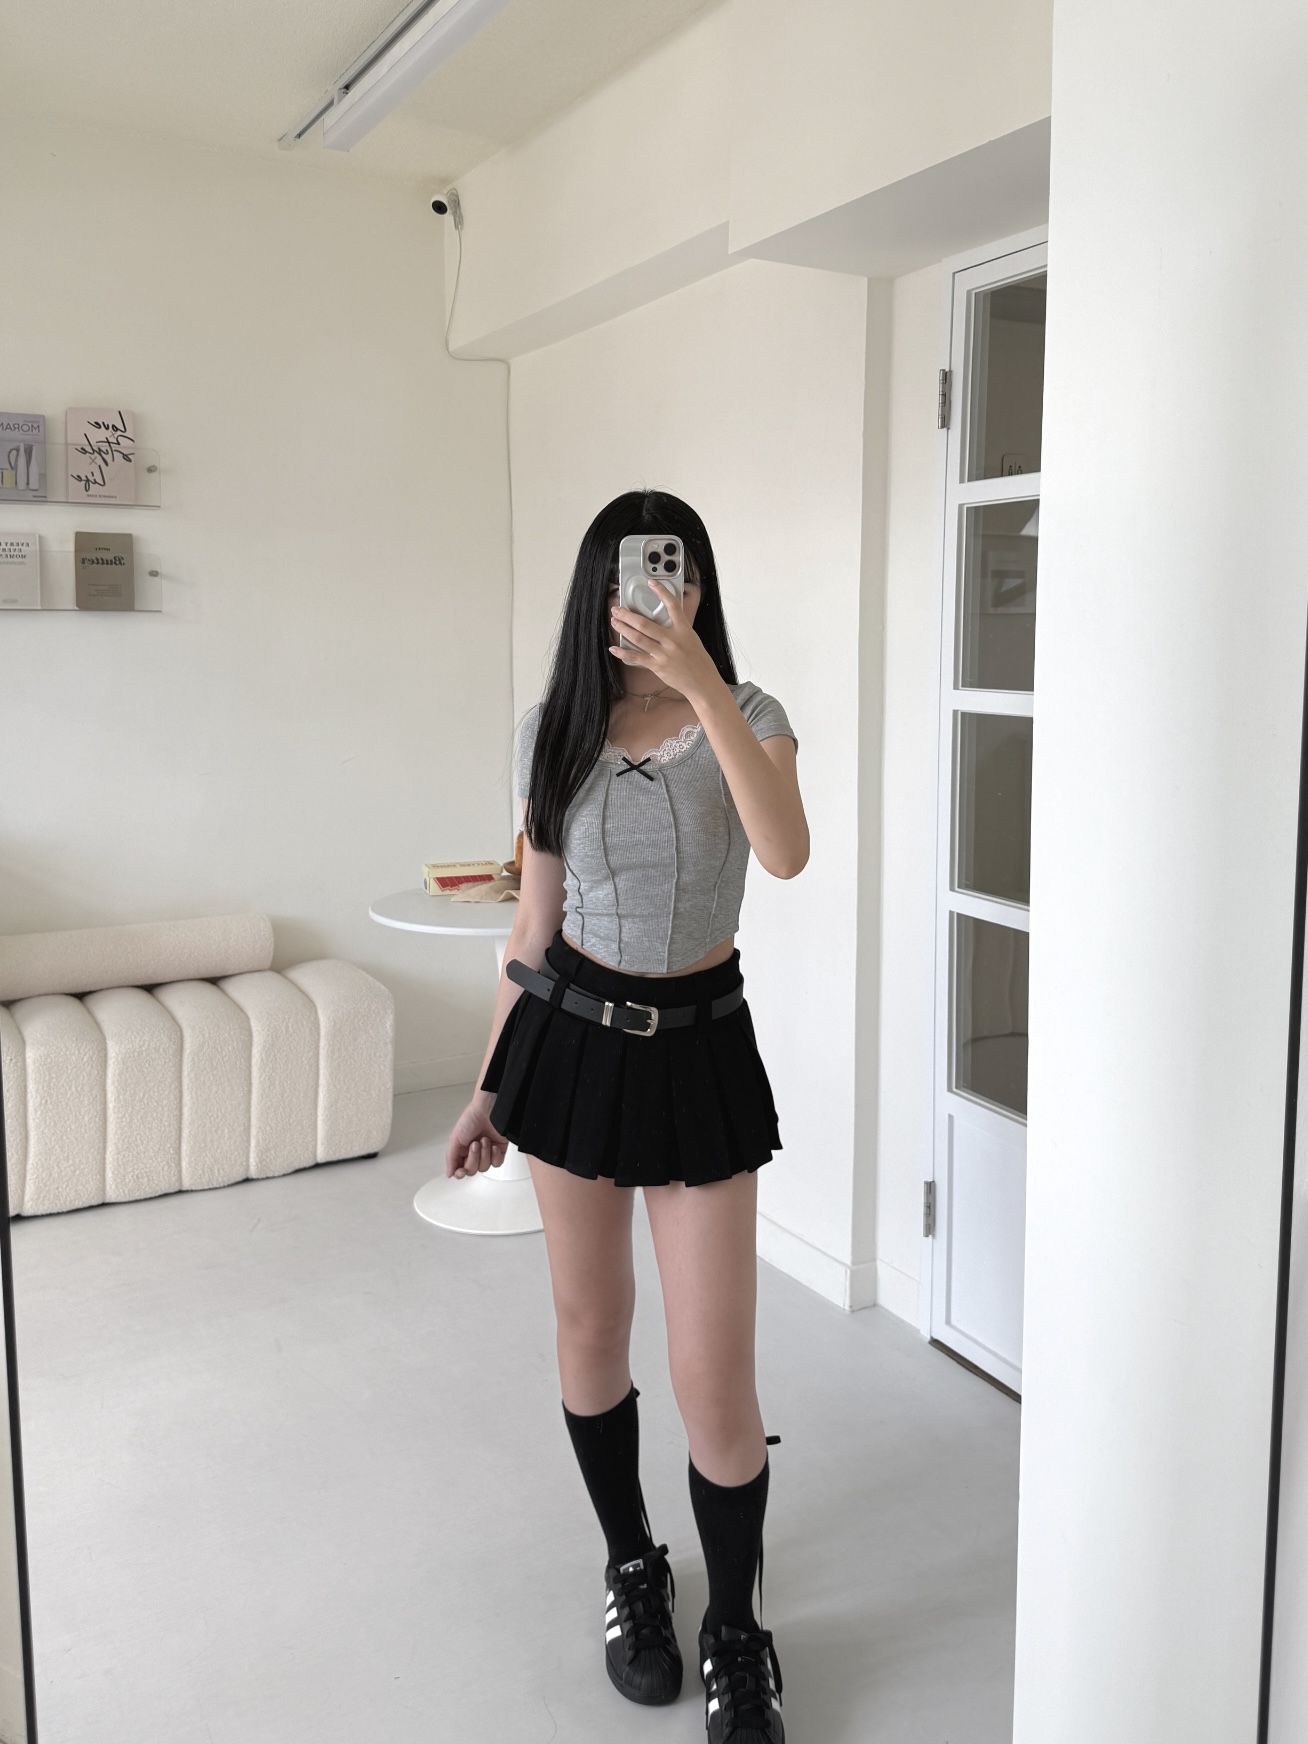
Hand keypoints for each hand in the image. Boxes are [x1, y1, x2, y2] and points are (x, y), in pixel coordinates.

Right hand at [446, 1095, 508, 1178]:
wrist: (488, 1110)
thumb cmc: (471, 1119)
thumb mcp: (455, 1139)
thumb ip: (451, 1158)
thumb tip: (449, 1174)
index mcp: (462, 1151)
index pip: (460, 1170)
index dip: (460, 1173)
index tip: (461, 1171)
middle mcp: (474, 1154)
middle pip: (472, 1170)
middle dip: (473, 1158)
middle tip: (475, 1144)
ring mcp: (487, 1153)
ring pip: (485, 1167)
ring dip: (484, 1154)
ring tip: (484, 1140)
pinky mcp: (499, 1151)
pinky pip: (497, 1163)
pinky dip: (494, 1156)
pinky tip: (493, 1145)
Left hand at [609, 579, 724, 705]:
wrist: (703, 682)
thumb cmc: (698, 661)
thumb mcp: (692, 639)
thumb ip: (678, 629)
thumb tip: (664, 621)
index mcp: (683, 630)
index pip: (672, 606)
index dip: (661, 592)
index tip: (651, 583)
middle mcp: (672, 640)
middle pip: (645, 624)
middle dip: (627, 615)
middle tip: (616, 609)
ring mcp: (664, 654)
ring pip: (638, 638)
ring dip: (623, 629)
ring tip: (614, 622)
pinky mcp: (657, 666)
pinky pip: (637, 657)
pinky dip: (623, 653)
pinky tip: (614, 648)